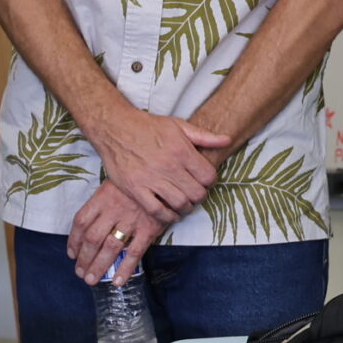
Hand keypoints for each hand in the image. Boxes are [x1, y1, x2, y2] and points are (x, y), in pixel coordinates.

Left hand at [68, 182, 166, 285]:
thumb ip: (102, 202)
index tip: (72, 254)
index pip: (81, 221)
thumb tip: (87, 225)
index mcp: (103, 197)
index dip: (73, 240)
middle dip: (84, 258)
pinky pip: (135, 252)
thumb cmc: (138, 179)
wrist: (165, 175)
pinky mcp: (149, 228)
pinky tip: (118, 281)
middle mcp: (114, 209)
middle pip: (92, 238)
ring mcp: (132, 220)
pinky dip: (125, 268)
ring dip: (99, 266)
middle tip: (80, 272)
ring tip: (91, 279)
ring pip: (110, 247)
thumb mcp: (115, 183)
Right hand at [91, 104, 229, 219]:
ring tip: (184, 204)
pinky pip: (157, 211)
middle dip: (200, 196)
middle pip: (197, 193)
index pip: (208, 176)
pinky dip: (168, 217)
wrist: (116, 127)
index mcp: (182, 150)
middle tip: (195, 194)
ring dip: (186, 208)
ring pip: (180, 203)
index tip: (205, 181)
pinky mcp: (136, 189)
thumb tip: (227, 140)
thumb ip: (204, 136)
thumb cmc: (148, 126)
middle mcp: (169, 166)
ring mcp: (151, 179)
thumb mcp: (179, 125)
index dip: (210, 182)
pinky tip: (171, 213)